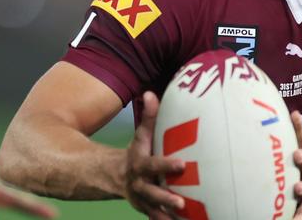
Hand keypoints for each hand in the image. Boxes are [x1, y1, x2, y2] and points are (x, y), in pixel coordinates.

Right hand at [124, 91, 185, 219]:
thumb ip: (149, 115)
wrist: (117, 176)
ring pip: (156, 210)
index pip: (154, 165)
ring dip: (168, 215)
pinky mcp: (148, 210)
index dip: (167, 165)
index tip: (183, 164)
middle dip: (166, 198)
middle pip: (153, 193)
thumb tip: (150, 92)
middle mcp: (140, 185)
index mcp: (140, 165)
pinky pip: (158, 219)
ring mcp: (143, 201)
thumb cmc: (138, 150)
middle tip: (181, 202)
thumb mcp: (141, 134)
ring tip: (184, 217)